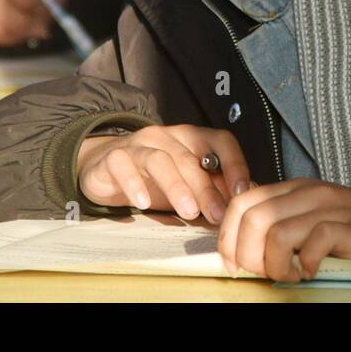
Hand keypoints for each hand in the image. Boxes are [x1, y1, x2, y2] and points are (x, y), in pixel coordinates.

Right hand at [77, 124, 252, 224]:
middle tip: (217, 215)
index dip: (235, 163)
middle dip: (207, 189)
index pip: (220, 141)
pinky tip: (143, 202)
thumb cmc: (152, 178)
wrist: (105, 169)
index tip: (242, 191)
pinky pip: (124, 165)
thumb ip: (214, 188)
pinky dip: (134, 183)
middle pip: (191, 158)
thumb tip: (245, 200)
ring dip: (177, 187)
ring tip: (188, 211)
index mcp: (190, 138)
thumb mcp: (187, 183)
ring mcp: (139, 144)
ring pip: (161, 160)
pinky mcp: (114, 157)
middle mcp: (166, 136)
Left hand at [217, 178, 350, 280]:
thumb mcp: (304, 217)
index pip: (242, 203)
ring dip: (275, 264)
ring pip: (278, 232)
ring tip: (289, 275)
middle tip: (265, 273)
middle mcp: (307, 194)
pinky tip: (310, 271)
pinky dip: (305, 263)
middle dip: (249, 255)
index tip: (234, 264)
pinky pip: (315, 241)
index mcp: (291, 191)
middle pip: (254, 219)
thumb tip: (236, 232)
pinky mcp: (350, 228)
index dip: (229, 237)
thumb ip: (275, 219)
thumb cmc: (347, 230)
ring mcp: (329, 209)